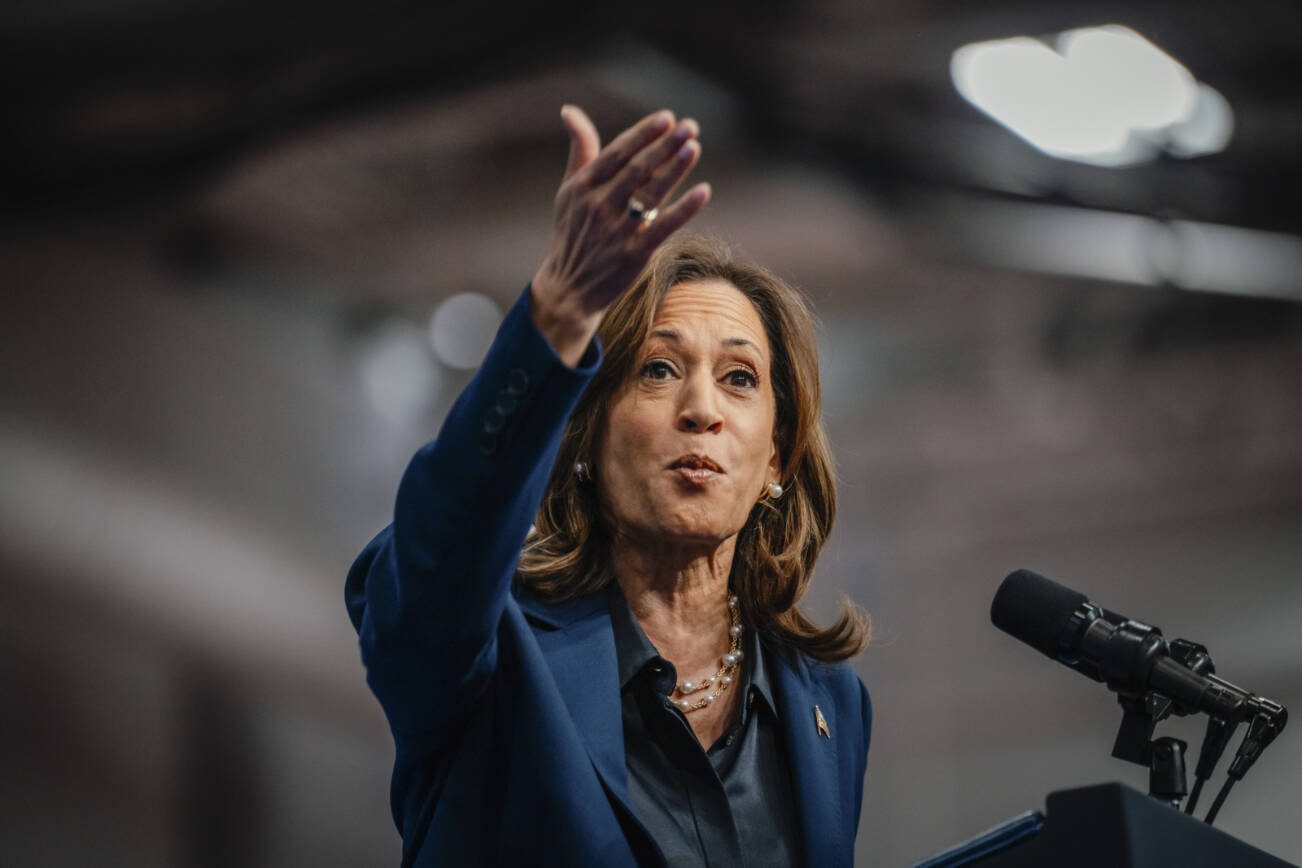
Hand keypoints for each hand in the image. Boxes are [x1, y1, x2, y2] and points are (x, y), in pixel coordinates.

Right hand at [531, 105, 710, 365]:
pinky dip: (684, 209)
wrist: (569, 289)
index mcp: (583, 187)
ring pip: (651, 194)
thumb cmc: (573, 234)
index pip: (617, 153)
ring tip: (694, 147)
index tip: (667, 117)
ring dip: (675, 169)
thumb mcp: (569, 192)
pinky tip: (704, 191)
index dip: (643, 134)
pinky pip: (663, 227)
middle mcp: (598, 206)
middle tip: (690, 127)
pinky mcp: (633, 255)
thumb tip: (571, 111)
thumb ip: (580, 152)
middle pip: (637, 170)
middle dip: (664, 146)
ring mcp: (616, 231)